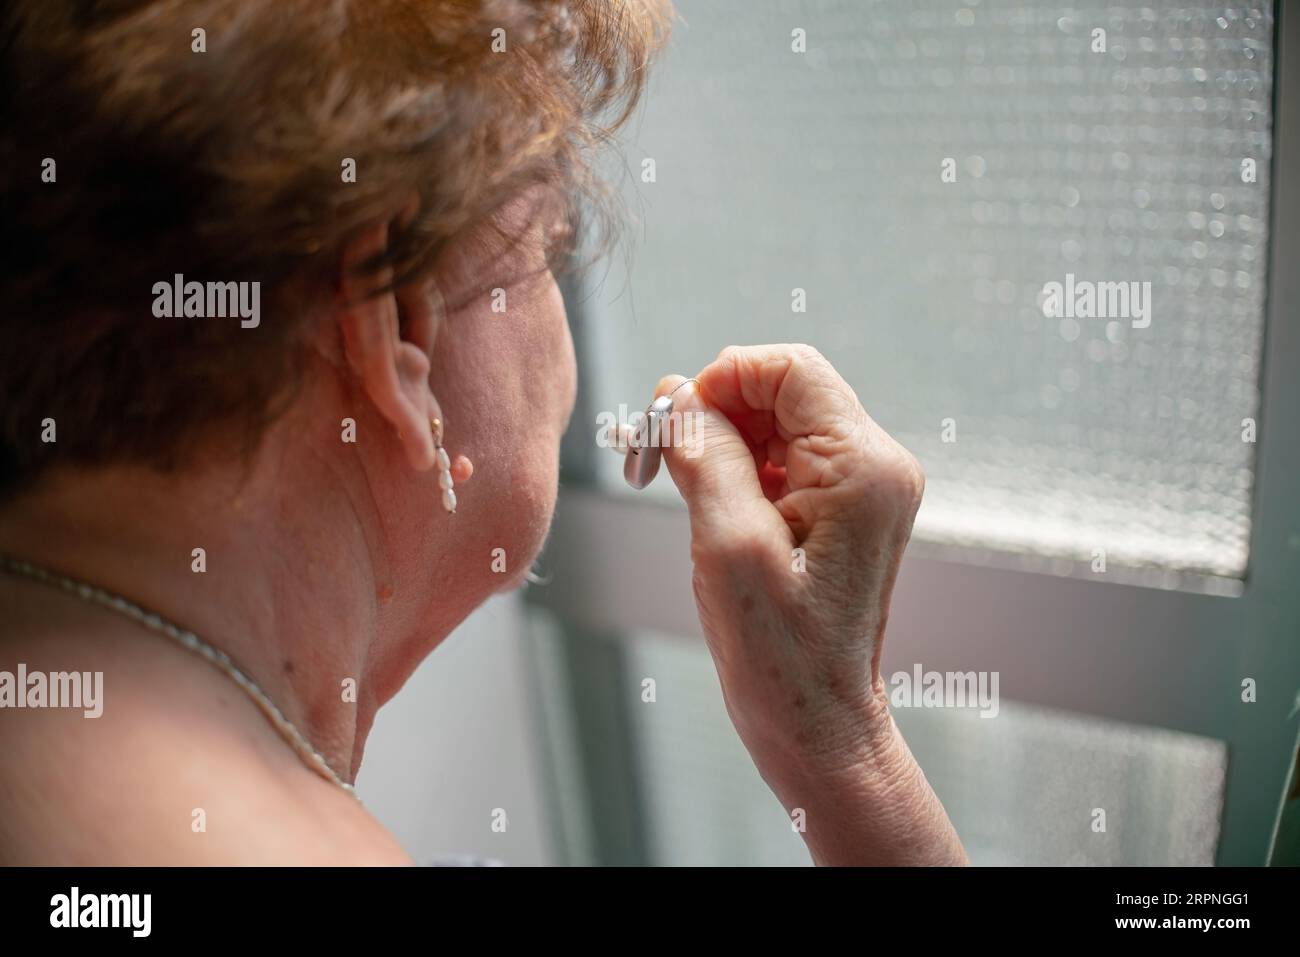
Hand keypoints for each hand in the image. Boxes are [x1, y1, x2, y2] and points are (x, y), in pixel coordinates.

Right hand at [659, 344, 965, 865]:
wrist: (816, 724)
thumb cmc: (780, 653)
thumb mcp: (727, 543)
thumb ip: (703, 453)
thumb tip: (675, 393)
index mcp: (862, 467)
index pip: (789, 369)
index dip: (722, 380)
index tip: (672, 421)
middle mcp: (876, 466)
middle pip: (784, 391)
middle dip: (716, 413)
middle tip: (660, 459)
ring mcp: (866, 488)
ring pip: (779, 423)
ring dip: (723, 444)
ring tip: (686, 494)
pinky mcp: (847, 509)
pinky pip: (787, 459)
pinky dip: (741, 469)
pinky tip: (714, 510)